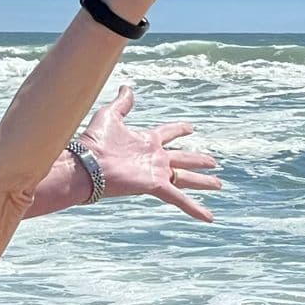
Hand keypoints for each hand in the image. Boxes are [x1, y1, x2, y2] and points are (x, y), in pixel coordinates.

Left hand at [76, 85, 221, 222]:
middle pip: (183, 158)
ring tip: (219, 184)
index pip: (168, 133)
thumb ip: (122, 103)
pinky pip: (180, 199)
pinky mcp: (156, 185)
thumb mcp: (110, 115)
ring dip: (203, 182)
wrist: (85, 165)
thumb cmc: (94, 141)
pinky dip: (195, 208)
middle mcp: (154, 157)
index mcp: (146, 140)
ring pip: (186, 178)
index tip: (191, 128)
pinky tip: (209, 217)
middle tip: (214, 163)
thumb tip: (127, 87)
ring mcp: (156, 172)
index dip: (180, 129)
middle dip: (198, 160)